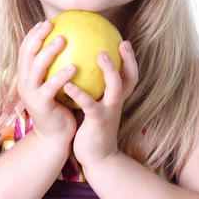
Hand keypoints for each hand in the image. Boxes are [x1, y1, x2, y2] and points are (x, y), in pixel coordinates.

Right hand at [17, 20, 76, 145]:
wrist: (54, 137)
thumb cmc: (59, 108)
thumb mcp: (55, 86)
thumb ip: (57, 68)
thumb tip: (71, 46)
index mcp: (26, 77)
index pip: (25, 50)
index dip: (32, 34)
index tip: (45, 22)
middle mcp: (24, 83)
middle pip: (26, 54)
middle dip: (37, 37)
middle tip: (52, 25)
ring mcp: (30, 94)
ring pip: (36, 68)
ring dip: (48, 52)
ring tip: (63, 40)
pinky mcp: (41, 105)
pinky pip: (50, 87)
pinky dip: (60, 76)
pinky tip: (74, 67)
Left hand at [69, 41, 138, 169]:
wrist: (97, 158)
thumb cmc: (92, 128)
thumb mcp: (97, 106)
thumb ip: (94, 89)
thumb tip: (81, 67)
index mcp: (117, 98)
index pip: (130, 75)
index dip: (130, 59)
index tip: (124, 41)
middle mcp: (117, 102)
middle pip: (130, 78)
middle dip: (129, 60)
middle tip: (122, 42)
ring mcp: (110, 111)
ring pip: (115, 87)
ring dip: (110, 71)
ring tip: (100, 55)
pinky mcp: (98, 121)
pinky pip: (90, 104)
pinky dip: (79, 93)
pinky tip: (67, 84)